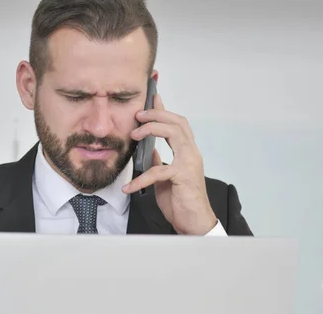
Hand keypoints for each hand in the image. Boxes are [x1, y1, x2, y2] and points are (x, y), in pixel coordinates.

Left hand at [122, 94, 216, 234]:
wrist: (194, 223)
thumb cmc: (181, 201)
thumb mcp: (165, 177)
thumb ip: (159, 161)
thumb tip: (149, 149)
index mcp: (187, 152)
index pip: (178, 124)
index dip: (165, 111)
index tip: (153, 98)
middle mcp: (191, 154)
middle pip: (177, 123)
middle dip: (156, 115)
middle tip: (138, 116)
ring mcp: (189, 163)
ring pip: (173, 134)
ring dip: (151, 130)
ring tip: (133, 136)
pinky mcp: (183, 177)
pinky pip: (158, 170)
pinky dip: (140, 178)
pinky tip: (128, 187)